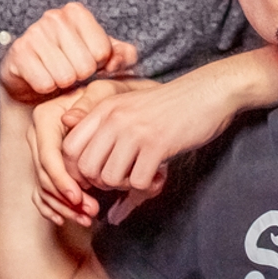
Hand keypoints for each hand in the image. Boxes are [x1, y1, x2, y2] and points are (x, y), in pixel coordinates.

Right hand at [0, 3, 138, 103]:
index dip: (98, 64)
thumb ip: (122, 55)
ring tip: (56, 73)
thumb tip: (118, 61)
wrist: (31, 73)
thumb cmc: (71, 61)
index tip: (87, 60)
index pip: (102, 51)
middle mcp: (54, 17)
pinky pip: (44, 83)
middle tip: (69, 70)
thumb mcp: (101, 56)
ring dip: (62, 83)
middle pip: (85, 66)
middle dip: (80, 75)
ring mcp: (33, 33)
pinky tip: (42, 77)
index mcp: (77, 12)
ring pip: (65, 76)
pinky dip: (46, 87)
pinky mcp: (18, 53)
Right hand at [28, 86, 111, 227]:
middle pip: (44, 175)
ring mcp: (39, 152)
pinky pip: (42, 191)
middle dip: (66, 198)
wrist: (112, 101)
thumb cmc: (109, 97)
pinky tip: (66, 219)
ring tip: (87, 217)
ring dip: (63, 207)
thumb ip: (87, 105)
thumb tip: (68, 120)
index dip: (62, 180)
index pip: (48, 156)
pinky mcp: (46, 166)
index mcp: (44, 117)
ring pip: (43, 187)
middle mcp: (37, 136)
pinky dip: (52, 207)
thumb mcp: (102, 93)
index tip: (80, 197)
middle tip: (91, 211)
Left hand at [61, 77, 208, 199]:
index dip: (79, 170)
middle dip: (102, 183)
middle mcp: (115, 117)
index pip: (69, 148)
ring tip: (141, 174)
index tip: (99, 174)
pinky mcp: (158, 144)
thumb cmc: (170, 106)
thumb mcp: (132, 110)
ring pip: (109, 178)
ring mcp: (135, 130)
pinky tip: (158, 174)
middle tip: (122, 177)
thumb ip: (106, 130)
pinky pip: (138, 181)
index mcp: (105, 107)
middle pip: (86, 168)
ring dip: (126, 185)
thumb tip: (82, 154)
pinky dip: (148, 186)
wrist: (208, 92)